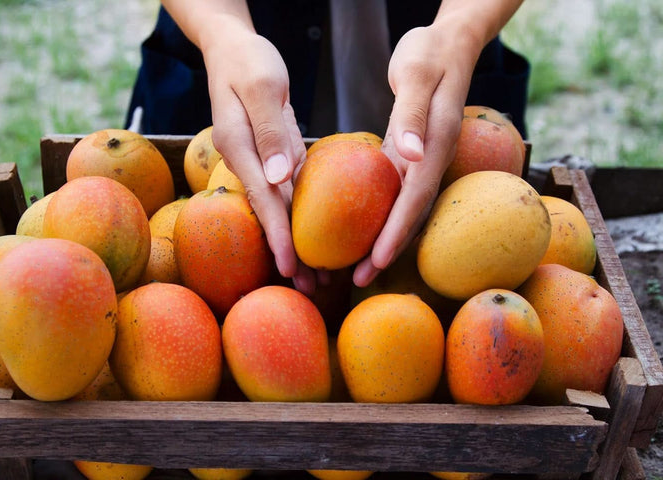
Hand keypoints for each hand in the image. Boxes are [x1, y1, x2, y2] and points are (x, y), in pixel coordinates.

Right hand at [202, 24, 315, 293]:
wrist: (233, 49)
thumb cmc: (248, 61)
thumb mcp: (261, 85)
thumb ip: (269, 131)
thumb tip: (279, 178)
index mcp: (239, 148)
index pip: (262, 199)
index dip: (277, 235)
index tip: (290, 267)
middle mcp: (245, 161)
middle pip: (269, 214)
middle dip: (287, 252)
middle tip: (310, 288)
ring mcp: (258, 161)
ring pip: (279, 208)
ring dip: (296, 241)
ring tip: (316, 276)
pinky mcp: (271, 155)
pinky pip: (288, 191)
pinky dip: (301, 216)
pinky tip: (316, 237)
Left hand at [352, 23, 481, 286]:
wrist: (449, 41)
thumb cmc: (430, 51)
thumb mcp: (418, 73)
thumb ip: (413, 114)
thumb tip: (411, 155)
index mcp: (435, 143)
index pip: (416, 197)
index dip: (397, 232)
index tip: (377, 261)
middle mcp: (431, 157)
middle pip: (411, 212)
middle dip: (388, 248)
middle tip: (359, 279)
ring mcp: (422, 157)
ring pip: (404, 207)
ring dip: (383, 238)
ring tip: (357, 267)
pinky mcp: (410, 152)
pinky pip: (395, 191)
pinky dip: (380, 215)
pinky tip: (361, 231)